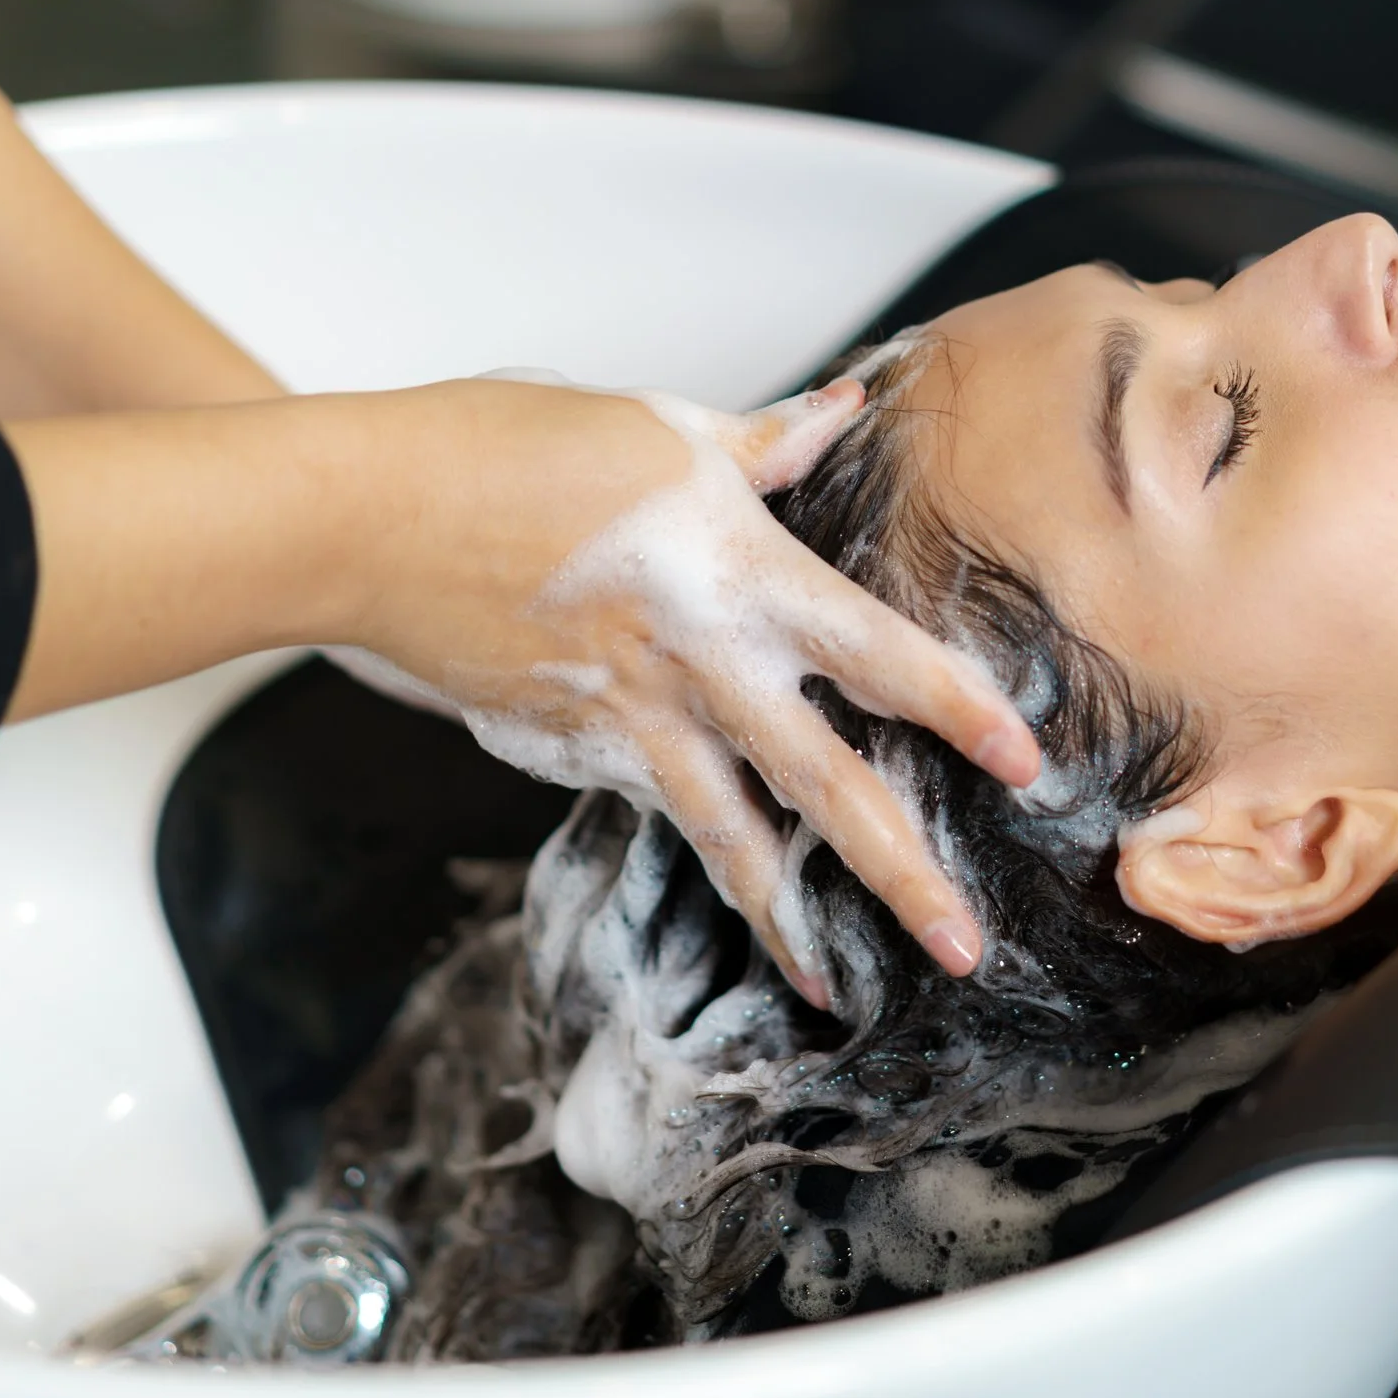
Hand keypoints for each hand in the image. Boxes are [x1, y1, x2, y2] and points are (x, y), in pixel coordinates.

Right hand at [342, 377, 1040, 1003]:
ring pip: (732, 841)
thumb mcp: (659, 428)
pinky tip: (722, 880)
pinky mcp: (569, 754)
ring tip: (835, 988)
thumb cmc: (508, 450)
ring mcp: (632, 724)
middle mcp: (701, 667)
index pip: (880, 656)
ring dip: (790, 922)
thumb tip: (848, 409)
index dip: (960, 710)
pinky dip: (693, 848)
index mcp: (740, 575)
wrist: (371, 520)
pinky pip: (651, 808)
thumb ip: (769, 441)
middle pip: (824, 788)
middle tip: (963, 947)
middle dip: (902, 876)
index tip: (1025, 764)